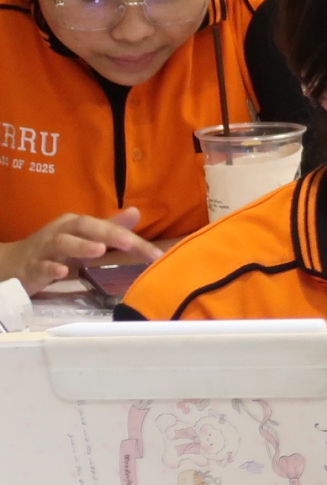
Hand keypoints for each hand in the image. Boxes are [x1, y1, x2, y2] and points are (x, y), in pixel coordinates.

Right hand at [0, 207, 158, 292]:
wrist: (11, 264)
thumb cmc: (54, 251)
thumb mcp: (83, 238)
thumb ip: (109, 227)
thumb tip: (136, 212)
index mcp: (76, 225)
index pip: (106, 227)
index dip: (131, 238)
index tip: (155, 253)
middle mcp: (61, 231)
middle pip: (84, 227)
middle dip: (109, 233)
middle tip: (130, 243)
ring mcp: (44, 249)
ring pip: (61, 243)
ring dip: (80, 246)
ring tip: (99, 250)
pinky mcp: (31, 267)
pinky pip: (40, 266)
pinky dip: (51, 268)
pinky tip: (63, 272)